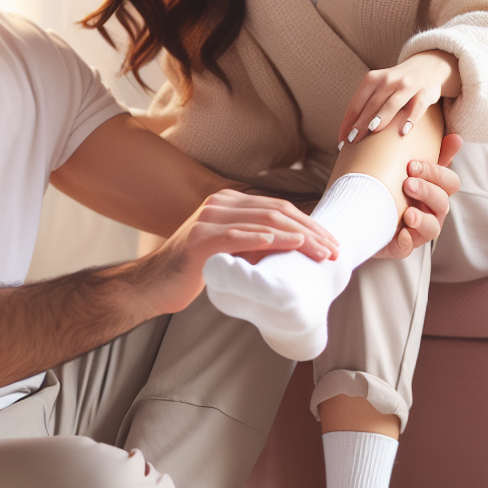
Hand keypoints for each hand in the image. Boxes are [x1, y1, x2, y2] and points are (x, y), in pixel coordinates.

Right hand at [145, 189, 338, 312]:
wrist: (153, 285)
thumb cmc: (194, 271)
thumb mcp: (231, 251)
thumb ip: (256, 242)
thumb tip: (297, 246)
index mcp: (229, 202)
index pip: (278, 207)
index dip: (309, 223)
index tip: (331, 243)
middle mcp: (219, 204)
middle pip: (276, 211)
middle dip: (311, 231)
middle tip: (333, 251)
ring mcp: (208, 219)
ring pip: (263, 221)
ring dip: (297, 238)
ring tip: (319, 253)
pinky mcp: (199, 239)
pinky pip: (236, 236)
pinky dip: (262, 239)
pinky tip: (282, 244)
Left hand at [339, 51, 461, 144]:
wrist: (427, 67)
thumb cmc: (396, 85)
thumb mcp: (379, 88)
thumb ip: (366, 105)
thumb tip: (348, 134)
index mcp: (373, 79)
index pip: (356, 104)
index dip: (348, 122)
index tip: (341, 141)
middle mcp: (389, 80)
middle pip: (372, 104)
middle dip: (361, 123)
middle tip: (352, 140)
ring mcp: (408, 85)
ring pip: (392, 104)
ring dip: (382, 117)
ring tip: (372, 131)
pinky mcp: (424, 92)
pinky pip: (417, 107)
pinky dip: (410, 119)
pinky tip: (403, 131)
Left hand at [374, 133, 462, 258]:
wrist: (359, 212)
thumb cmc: (391, 186)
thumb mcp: (408, 169)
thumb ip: (431, 154)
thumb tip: (456, 137)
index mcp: (436, 191)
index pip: (450, 183)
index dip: (436, 174)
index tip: (412, 165)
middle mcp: (432, 212)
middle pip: (442, 204)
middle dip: (427, 192)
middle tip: (408, 183)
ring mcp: (417, 232)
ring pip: (432, 229)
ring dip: (422, 220)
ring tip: (408, 213)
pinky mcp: (399, 247)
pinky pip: (407, 249)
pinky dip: (406, 242)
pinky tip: (401, 233)